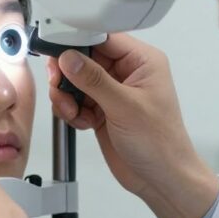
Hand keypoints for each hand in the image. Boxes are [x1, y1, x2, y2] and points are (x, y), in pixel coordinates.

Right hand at [47, 33, 218, 217]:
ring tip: (72, 111)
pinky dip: (71, 110)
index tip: (57, 50)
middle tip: (59, 85)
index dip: (78, 41)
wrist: (161, 180)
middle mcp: (127, 72)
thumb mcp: (125, 107)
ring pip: (76, 80)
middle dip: (68, 73)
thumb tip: (68, 57)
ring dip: (67, 95)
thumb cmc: (159, 143)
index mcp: (142, 61)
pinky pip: (75, 99)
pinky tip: (80, 122)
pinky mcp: (101, 109)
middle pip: (84, 58)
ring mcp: (113, 91)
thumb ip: (94, 80)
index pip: (103, 37)